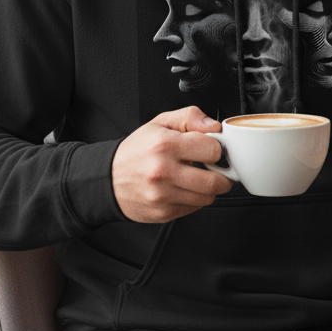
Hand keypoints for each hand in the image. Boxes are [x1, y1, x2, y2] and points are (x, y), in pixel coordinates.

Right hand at [112, 107, 232, 222]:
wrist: (108, 179)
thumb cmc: (137, 150)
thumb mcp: (160, 123)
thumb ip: (190, 117)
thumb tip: (214, 127)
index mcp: (165, 145)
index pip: (213, 150)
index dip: (216, 148)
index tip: (212, 149)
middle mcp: (163, 171)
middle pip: (215, 181)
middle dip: (222, 175)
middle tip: (217, 168)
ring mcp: (163, 195)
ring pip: (207, 198)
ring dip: (210, 189)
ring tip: (199, 177)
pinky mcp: (163, 213)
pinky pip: (194, 208)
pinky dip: (195, 199)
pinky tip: (184, 188)